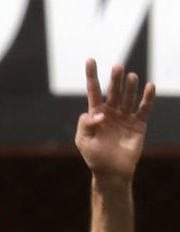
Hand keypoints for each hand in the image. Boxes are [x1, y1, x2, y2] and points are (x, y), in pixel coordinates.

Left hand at [76, 59, 154, 183]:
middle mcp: (111, 112)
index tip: (91, 60)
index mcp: (96, 114)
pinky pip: (144, 109)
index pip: (94, 90)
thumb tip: (97, 114)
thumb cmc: (94, 156)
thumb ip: (85, 124)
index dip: (92, 76)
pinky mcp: (138, 124)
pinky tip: (148, 86)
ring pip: (128, 97)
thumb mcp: (83, 140)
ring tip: (130, 77)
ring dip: (130, 87)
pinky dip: (147, 98)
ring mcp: (125, 117)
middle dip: (115, 79)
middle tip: (117, 67)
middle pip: (113, 91)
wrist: (112, 172)